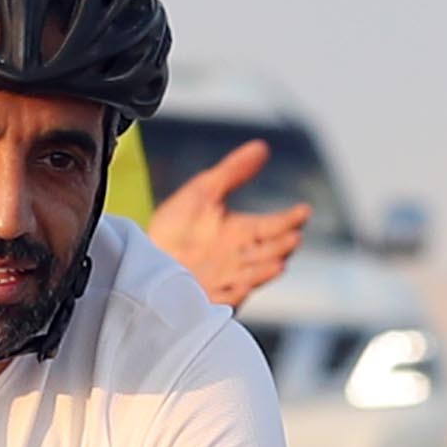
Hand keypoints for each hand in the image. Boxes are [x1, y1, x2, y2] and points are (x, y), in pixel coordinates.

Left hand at [147, 135, 309, 312]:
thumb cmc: (174, 228)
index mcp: (242, 234)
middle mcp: (239, 259)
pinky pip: (225, 298)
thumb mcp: (203, 192)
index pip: (274, 226)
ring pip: (253, 276)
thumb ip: (233, 172)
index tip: (304, 210)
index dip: (290, 219)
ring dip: (267, 270)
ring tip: (280, 261)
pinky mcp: (207, 299)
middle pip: (269, 252)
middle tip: (294, 236)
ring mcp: (226, 281)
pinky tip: (245, 284)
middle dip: (282, 246)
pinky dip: (237, 292)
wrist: (142, 258)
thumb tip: (262, 146)